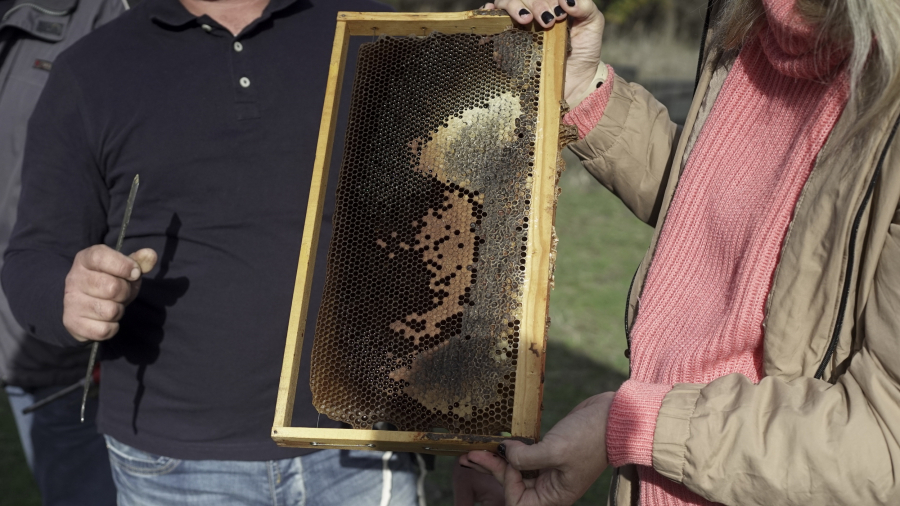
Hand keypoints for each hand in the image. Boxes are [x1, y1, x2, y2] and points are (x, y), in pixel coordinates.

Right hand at [63, 245, 157, 341]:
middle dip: (125, 293)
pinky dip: (112, 327)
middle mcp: (73, 278)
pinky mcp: (73, 323)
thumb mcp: (124, 269)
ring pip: (110, 311)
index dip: (123, 266)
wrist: (85, 307)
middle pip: (112, 288)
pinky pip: (104, 330)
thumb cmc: (108, 282)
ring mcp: (71, 302)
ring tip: (112, 305)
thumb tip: (151, 255)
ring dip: (119, 311)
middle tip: (121, 293)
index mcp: (85, 259)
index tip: (134, 273)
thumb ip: (138, 262)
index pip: (101, 257)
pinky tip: (106, 320)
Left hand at [461, 392, 614, 505]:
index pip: (518, 502)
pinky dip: (511, 449)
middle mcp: (551, 486)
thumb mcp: (556, 450)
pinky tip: (500, 440)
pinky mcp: (550, 450)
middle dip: (491, 470)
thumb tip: (505, 454)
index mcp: (555, 495)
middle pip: (513, 485)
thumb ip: (526, 458)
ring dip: (498, 459)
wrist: (616, 416)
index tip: (505, 458)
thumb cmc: (591, 437)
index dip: (506, 482)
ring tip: (477, 447)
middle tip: (469, 454)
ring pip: (516, 469)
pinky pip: (525, 455)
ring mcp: (550, 468)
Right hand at [483, 0, 604, 101]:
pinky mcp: (506, 42)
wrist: (576, 82)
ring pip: (505, 4)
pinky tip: (491, 13)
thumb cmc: (584, 51)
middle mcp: (531, 10)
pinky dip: (489, 14)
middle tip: (547, 21)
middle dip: (535, 4)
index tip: (559, 14)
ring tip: (525, 20)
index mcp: (550, 3)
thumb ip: (585, 7)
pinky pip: (490, 22)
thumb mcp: (593, 25)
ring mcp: (517, 25)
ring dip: (513, 7)